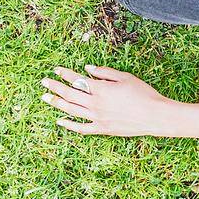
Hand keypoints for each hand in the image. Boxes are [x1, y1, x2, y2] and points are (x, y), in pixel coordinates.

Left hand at [41, 65, 177, 136]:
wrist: (155, 115)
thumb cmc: (143, 94)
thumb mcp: (125, 77)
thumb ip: (104, 72)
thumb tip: (88, 69)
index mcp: (101, 89)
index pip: (77, 79)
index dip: (65, 74)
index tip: (56, 70)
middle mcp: (95, 104)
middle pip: (69, 94)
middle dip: (55, 87)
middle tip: (44, 82)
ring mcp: (97, 118)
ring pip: (71, 110)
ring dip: (57, 103)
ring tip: (45, 98)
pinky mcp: (102, 129)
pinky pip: (81, 128)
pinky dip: (69, 125)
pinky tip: (60, 121)